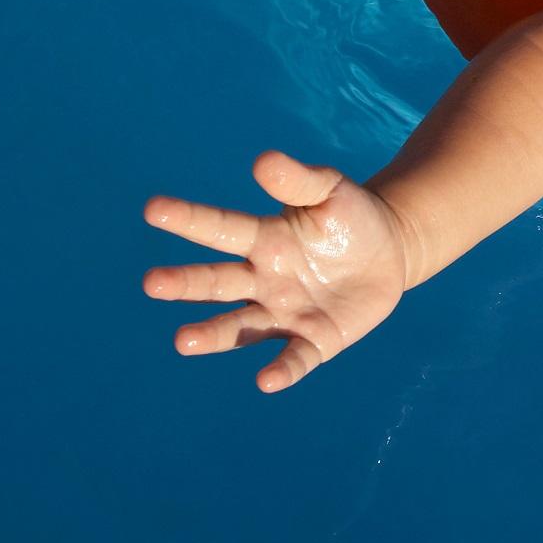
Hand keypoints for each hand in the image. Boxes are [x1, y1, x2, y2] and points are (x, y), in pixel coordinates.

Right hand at [143, 150, 411, 392]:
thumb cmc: (350, 216)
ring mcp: (285, 313)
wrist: (390, 250)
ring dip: (213, 335)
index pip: (221, 229)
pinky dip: (282, 369)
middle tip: (152, 282)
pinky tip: (266, 381)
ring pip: (241, 327)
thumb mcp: (330, 190)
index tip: (152, 208)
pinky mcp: (315, 340)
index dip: (188, 218)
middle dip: (186, 283)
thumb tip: (263, 161)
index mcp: (263, 239)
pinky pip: (296, 358)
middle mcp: (263, 280)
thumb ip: (298, 180)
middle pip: (218, 283)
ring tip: (182, 341)